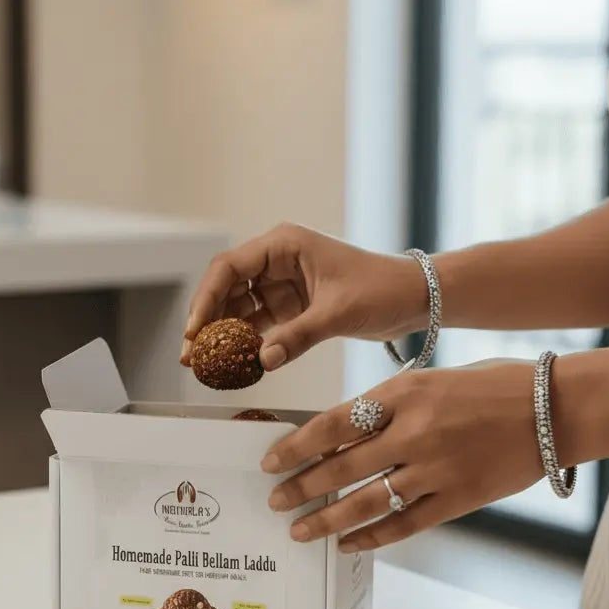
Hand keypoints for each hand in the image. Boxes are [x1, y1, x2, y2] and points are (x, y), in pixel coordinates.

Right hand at [181, 223, 429, 369]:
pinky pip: (258, 325)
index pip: (229, 267)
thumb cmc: (383, 287)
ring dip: (223, 336)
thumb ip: (297, 337)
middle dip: (208, 322)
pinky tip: (233, 363)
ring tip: (206, 364)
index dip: (206, 298)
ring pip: (239, 309)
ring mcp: (282, 285)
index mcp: (284, 244)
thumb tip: (261, 361)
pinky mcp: (291, 308)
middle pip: (227, 289)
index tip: (195, 329)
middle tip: (192, 354)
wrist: (417, 298)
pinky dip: (245, 343)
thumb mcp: (337, 312)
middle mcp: (277, 261)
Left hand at [261, 361, 543, 550]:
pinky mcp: (459, 499)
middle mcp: (414, 433)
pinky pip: (405, 524)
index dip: (296, 447)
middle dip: (302, 488)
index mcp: (402, 394)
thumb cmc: (488, 386)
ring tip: (301, 531)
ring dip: (328, 519)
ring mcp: (437, 469)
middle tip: (276, 501)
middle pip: (341, 467)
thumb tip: (334, 434)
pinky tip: (348, 544)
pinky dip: (372, 536)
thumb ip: (382, 406)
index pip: (332, 424)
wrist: (556, 407)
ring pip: (368, 501)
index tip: (270, 462)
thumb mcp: (426, 379)